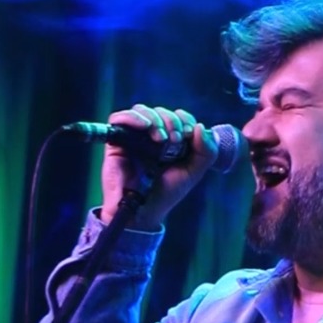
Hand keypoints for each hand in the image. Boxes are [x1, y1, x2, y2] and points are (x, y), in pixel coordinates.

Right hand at [101, 105, 218, 230]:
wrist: (144, 211)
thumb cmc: (167, 193)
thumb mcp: (193, 173)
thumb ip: (206, 152)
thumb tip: (201, 127)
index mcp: (170, 140)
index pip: (178, 116)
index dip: (185, 119)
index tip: (188, 133)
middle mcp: (151, 137)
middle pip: (160, 112)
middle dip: (171, 120)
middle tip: (175, 139)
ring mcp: (134, 138)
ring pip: (141, 111)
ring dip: (155, 118)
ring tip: (161, 137)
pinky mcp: (116, 142)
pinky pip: (119, 118)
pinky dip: (133, 117)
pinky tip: (145, 126)